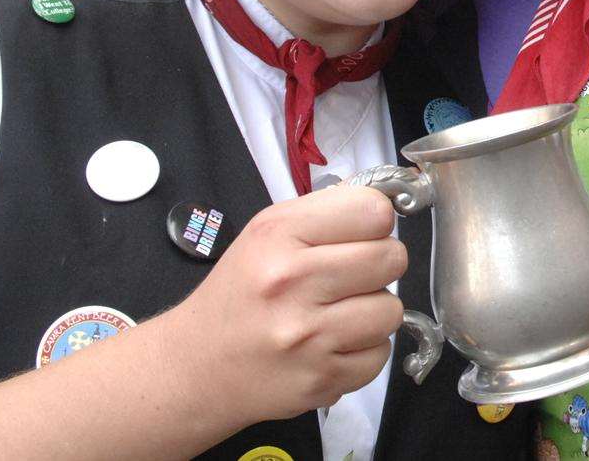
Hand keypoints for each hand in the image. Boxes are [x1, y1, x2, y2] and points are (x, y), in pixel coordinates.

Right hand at [159, 183, 407, 424]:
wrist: (197, 366)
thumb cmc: (241, 292)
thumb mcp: (268, 231)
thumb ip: (328, 212)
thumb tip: (387, 208)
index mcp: (279, 235)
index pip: (373, 211)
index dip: (374, 222)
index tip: (360, 234)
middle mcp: (292, 282)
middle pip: (391, 259)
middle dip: (379, 265)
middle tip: (351, 276)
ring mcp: (307, 336)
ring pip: (391, 310)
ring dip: (374, 312)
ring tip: (339, 313)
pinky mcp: (321, 379)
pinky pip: (379, 356)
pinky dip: (364, 351)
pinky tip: (332, 344)